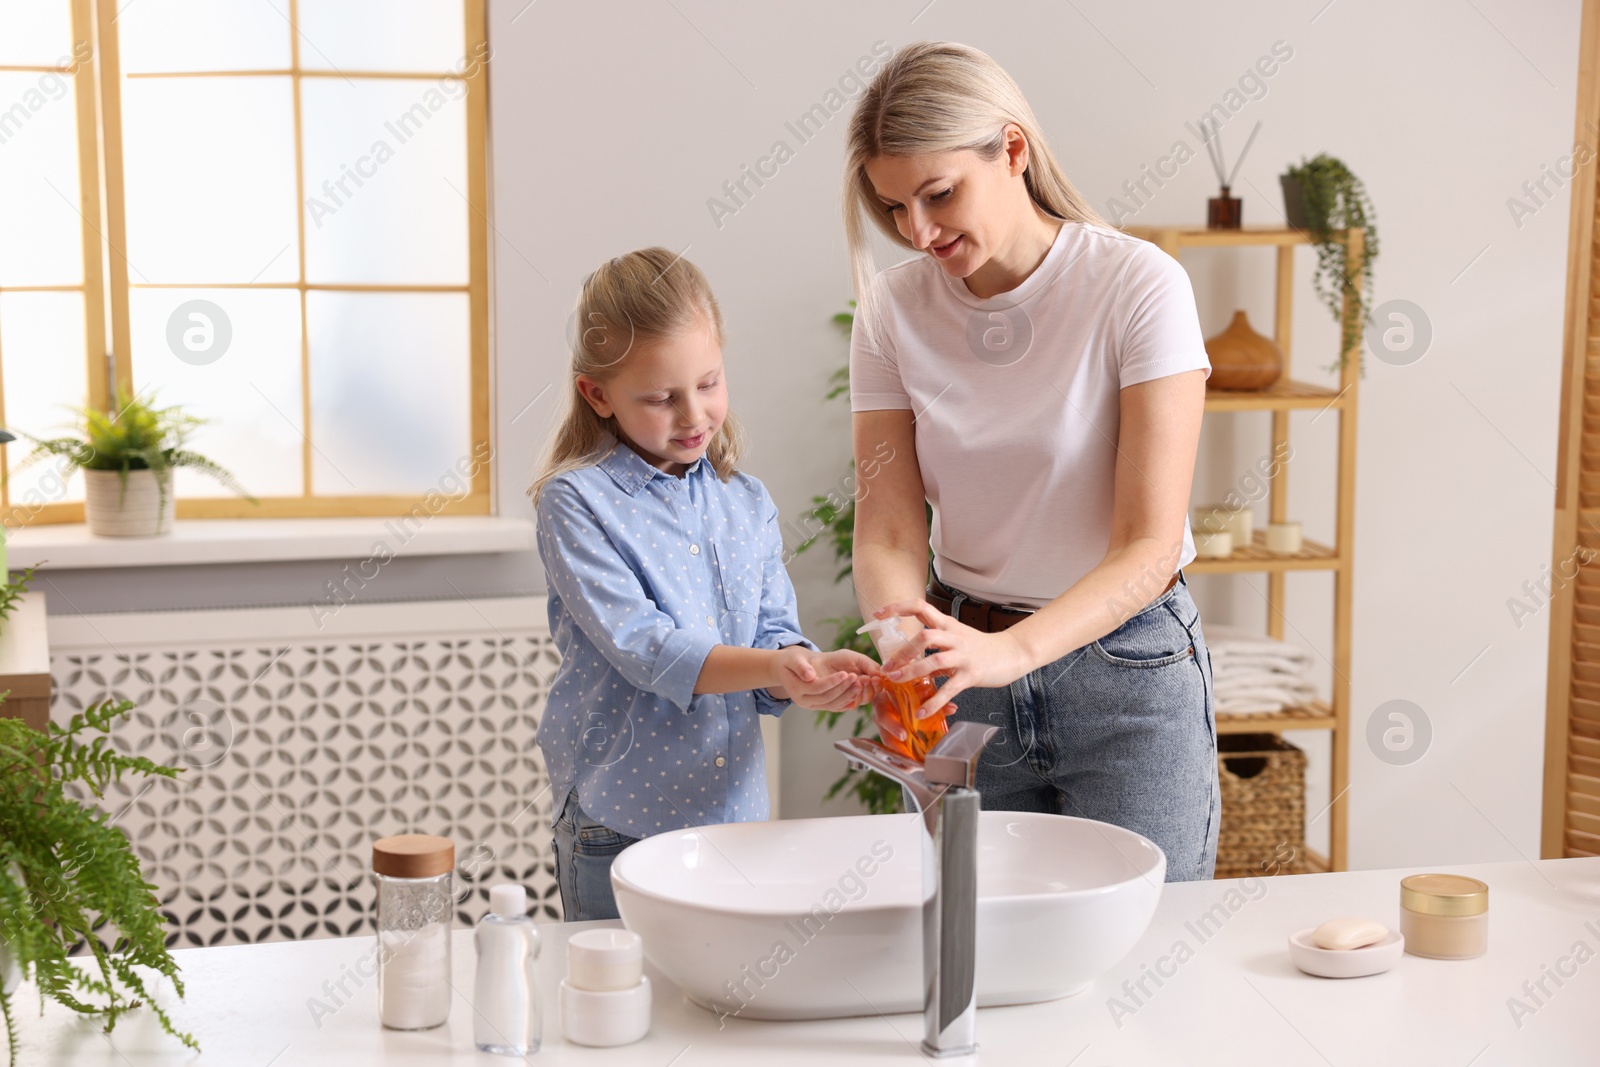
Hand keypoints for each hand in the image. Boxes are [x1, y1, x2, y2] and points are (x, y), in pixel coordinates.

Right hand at [774, 646, 882, 711]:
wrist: (791, 668)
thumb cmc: (792, 661)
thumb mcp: (793, 658)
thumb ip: (800, 666)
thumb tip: (809, 675)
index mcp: (796, 689)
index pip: (817, 687)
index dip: (832, 681)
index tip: (845, 673)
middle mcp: (803, 701)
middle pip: (827, 698)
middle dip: (843, 688)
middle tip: (856, 677)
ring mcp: (812, 706)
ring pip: (833, 705)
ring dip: (848, 695)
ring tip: (860, 684)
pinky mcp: (819, 706)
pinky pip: (835, 707)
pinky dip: (847, 701)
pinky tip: (857, 694)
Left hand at [869, 599, 1035, 718]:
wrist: (1011, 653)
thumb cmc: (981, 647)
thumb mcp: (955, 641)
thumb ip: (934, 648)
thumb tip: (910, 660)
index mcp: (947, 624)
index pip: (920, 606)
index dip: (897, 608)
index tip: (878, 615)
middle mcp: (954, 636)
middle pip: (924, 635)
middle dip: (902, 652)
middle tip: (888, 667)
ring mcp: (963, 655)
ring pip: (934, 660)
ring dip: (912, 671)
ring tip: (896, 682)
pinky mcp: (971, 674)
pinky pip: (949, 689)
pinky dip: (933, 702)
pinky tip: (922, 712)